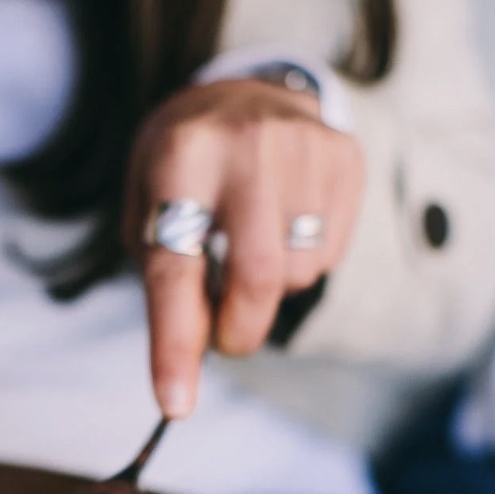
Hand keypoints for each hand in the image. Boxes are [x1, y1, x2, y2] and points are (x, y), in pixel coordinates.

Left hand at [126, 78, 365, 416]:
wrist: (247, 87)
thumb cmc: (184, 165)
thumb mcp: (148, 205)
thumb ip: (167, 279)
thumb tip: (198, 351)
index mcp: (180, 159)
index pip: (175, 269)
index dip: (174, 344)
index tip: (176, 404)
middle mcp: (246, 149)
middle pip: (256, 279)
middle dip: (240, 331)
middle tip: (226, 338)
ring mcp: (305, 150)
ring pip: (296, 273)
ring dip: (268, 289)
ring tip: (249, 245)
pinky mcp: (346, 160)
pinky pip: (327, 254)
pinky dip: (300, 262)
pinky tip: (283, 226)